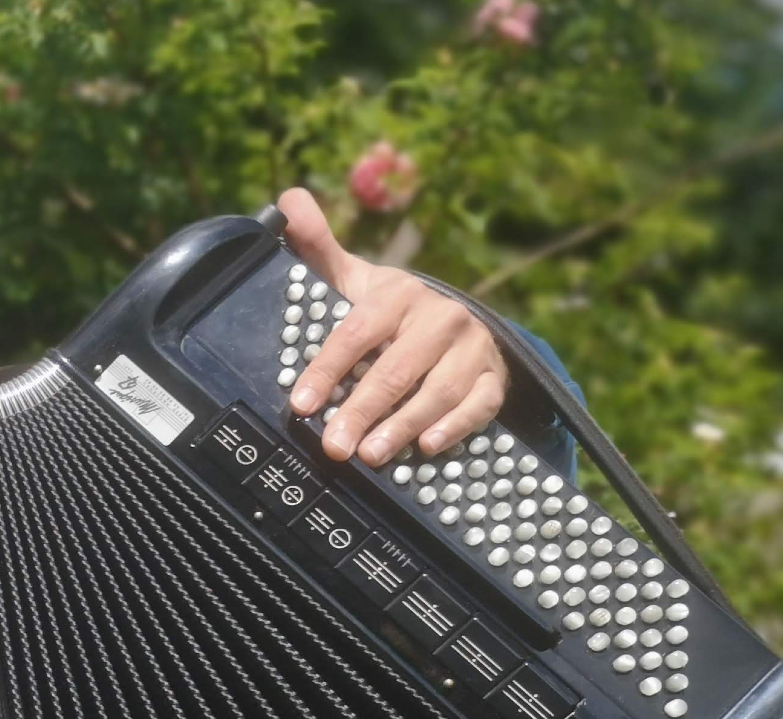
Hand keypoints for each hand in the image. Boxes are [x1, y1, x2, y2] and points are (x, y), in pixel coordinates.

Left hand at [277, 187, 508, 466]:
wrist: (451, 322)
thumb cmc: (385, 308)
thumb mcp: (351, 278)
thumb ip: (316, 246)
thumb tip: (287, 200)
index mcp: (398, 292)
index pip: (357, 333)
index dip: (328, 369)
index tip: (302, 404)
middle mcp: (440, 317)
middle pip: (397, 369)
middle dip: (362, 410)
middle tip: (334, 446)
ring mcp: (472, 347)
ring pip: (438, 391)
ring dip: (403, 426)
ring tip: (370, 455)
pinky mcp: (495, 375)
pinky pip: (480, 406)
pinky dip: (455, 427)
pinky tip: (426, 447)